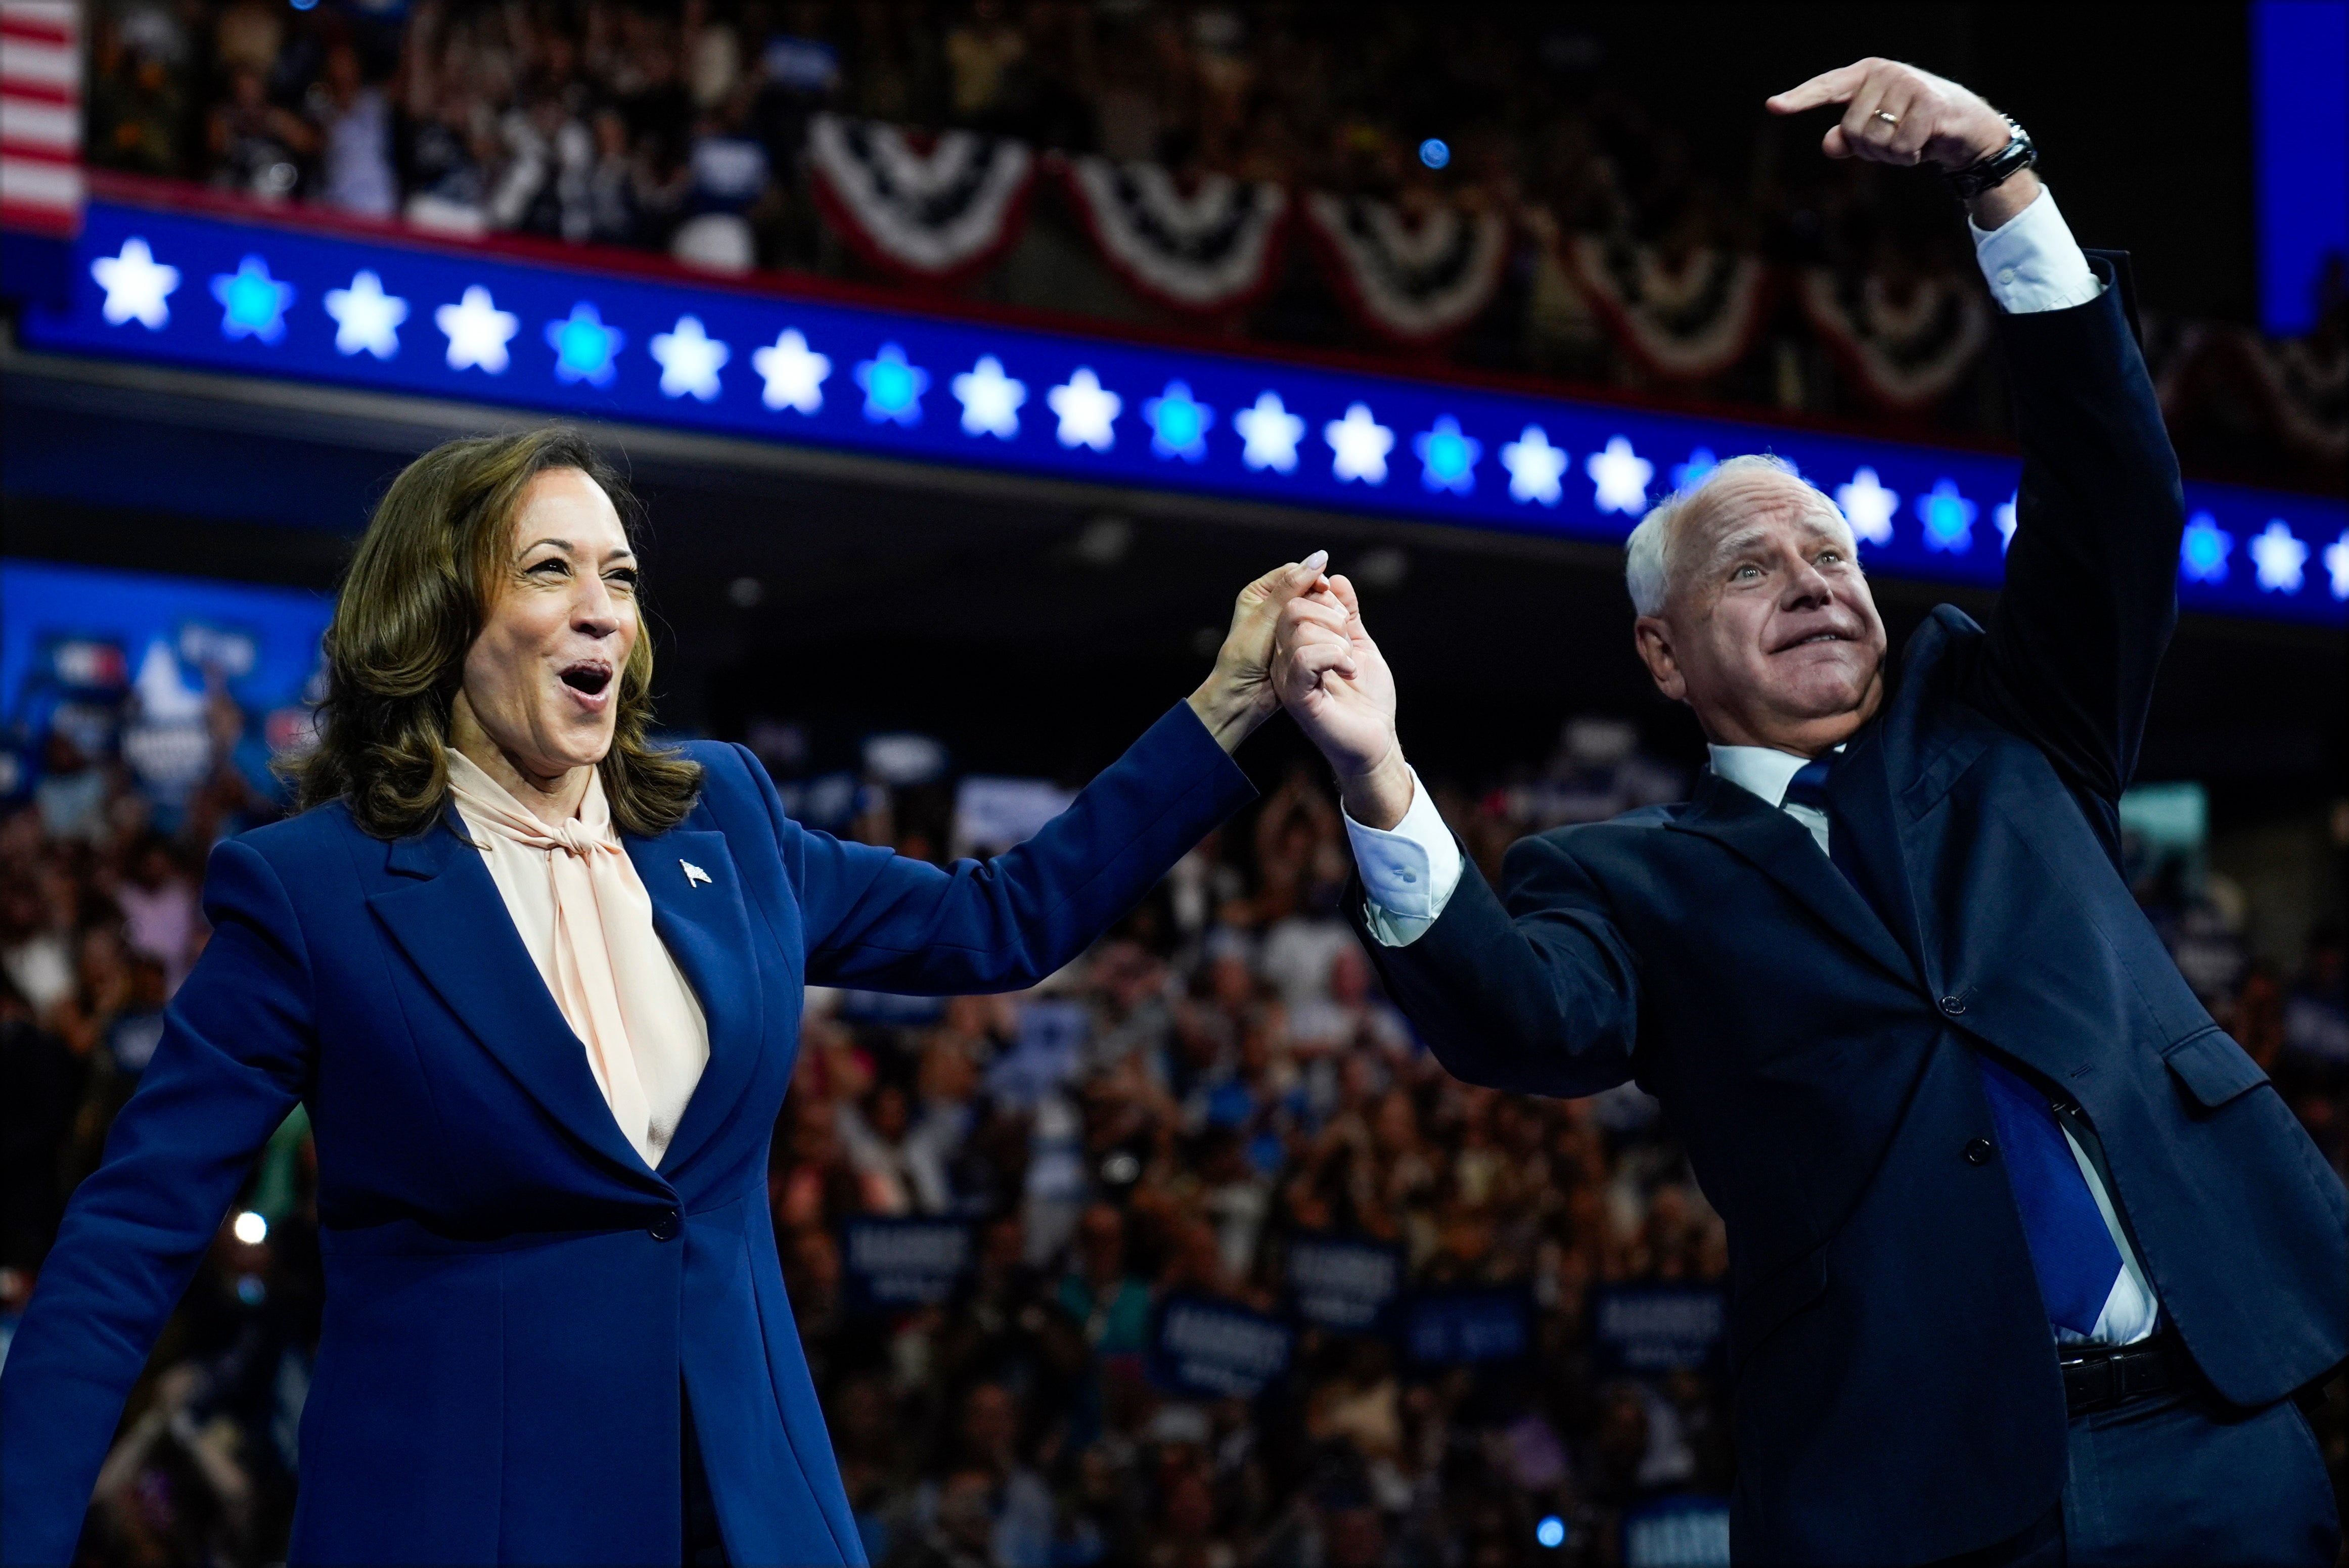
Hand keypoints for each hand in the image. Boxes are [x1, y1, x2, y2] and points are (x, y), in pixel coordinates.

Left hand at [1186, 551, 1332, 751]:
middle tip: (1331, 611)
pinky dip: (1326, 631)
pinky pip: (1318, 628)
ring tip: (1334, 626)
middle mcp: (1273, 605)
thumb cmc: (1246, 657)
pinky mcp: (1298, 641)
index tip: (1325, 588)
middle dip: (1320, 598)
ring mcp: (1287, 624)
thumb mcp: (1267, 618)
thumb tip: (1320, 557)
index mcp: (1259, 592)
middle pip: (1308, 589)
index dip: (1311, 577)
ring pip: (1316, 609)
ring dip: (1326, 615)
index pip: (1293, 573)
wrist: (1243, 696)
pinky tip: (1334, 637)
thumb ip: (1292, 588)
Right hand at [1272, 574, 1412, 828]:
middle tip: (1349, 643)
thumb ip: (1347, 615)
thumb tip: (1336, 579)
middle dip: (1331, 616)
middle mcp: (1285, 661)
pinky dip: (1334, 655)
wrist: (1376, 741)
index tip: (1345, 616)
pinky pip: (1303, 658)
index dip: (1323, 596)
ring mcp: (1288, 679)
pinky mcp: (1298, 697)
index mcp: (1296, 647)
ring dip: (1336, 639)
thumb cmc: (1367, 700)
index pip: (1295, 600)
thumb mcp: (1359, 646)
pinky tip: (1348, 670)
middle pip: (1294, 609)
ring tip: (1349, 662)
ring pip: (1299, 629)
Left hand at [1767, 58, 2040, 225]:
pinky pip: (1900, 148)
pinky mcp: (1929, 104)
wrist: (1964, 129)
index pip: (1827, 87)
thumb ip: (1848, 139)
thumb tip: (1830, 145)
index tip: (1773, 106)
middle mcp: (1885, 74)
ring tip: (1910, 141)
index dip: (1800, 99)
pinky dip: (1910, 157)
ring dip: (1891, 155)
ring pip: (1875, 141)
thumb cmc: (1914, 127)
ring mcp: (1908, 85)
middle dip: (1869, 149)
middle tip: (1895, 141)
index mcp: (1867, 75)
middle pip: (1851, 130)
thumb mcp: (1876, 133)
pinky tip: (1925, 145)